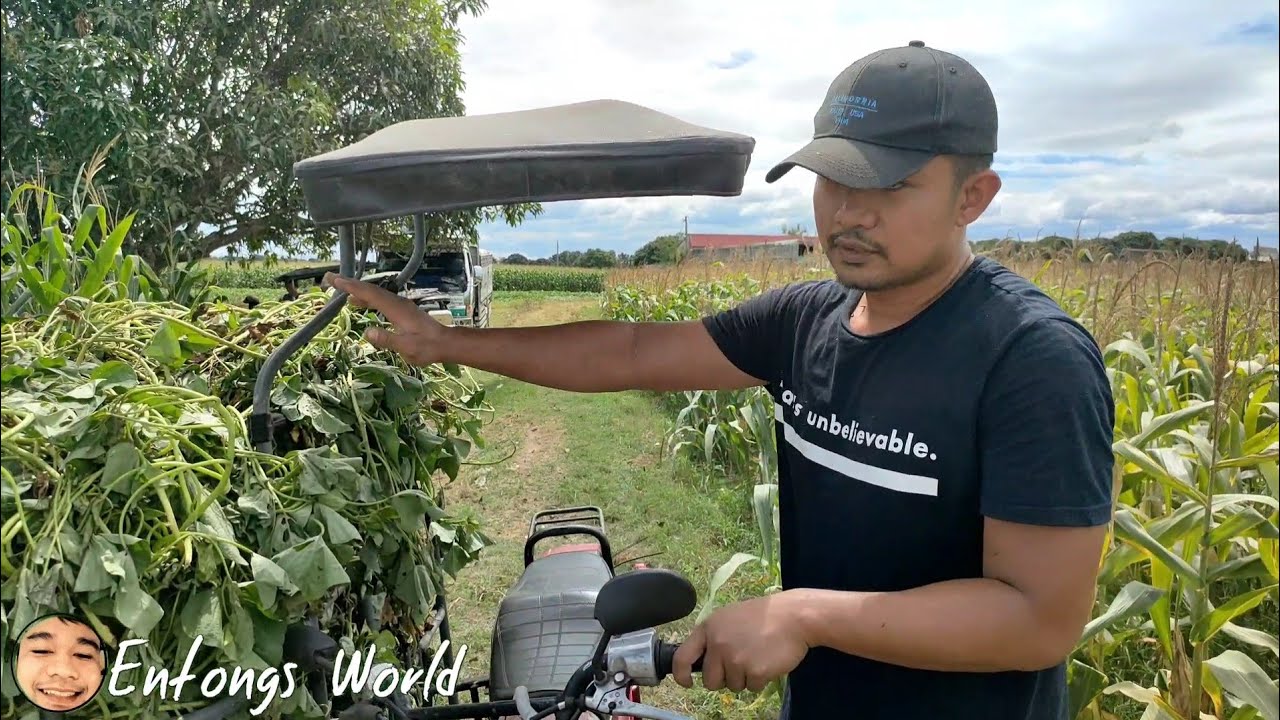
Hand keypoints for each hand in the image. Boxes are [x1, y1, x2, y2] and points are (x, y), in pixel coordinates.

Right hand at [324, 273, 446, 365]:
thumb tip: (367, 332)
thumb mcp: (406, 347)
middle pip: (370, 289)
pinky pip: (380, 299)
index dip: (351, 286)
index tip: (334, 280)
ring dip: (357, 290)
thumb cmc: (427, 347)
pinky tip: (358, 303)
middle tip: (329, 279)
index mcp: (396, 309)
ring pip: (374, 293)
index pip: (370, 294)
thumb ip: (387, 339)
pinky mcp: (401, 309)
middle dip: (349, 283)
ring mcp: (400, 305)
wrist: (445, 343)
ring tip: (339, 289)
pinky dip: (366, 298)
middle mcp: (397, 302)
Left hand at [672, 591, 810, 692]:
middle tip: (740, 663)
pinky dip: (760, 680)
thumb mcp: (730, 617)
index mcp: (709, 628)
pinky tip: (767, 661)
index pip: (682, 657)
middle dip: (723, 678)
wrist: (794, 617)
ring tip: (757, 655)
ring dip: (744, 677)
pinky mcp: (754, 672)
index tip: (687, 682)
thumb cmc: (764, 617)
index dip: (681, 675)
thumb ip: (713, 637)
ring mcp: (736, 659)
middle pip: (710, 681)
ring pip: (732, 686)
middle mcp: (718, 644)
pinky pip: (751, 687)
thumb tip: (701, 661)